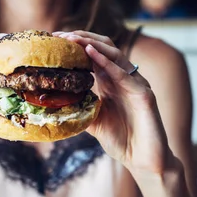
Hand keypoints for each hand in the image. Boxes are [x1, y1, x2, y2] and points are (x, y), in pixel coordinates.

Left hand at [54, 31, 174, 177]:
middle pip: (104, 48)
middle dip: (82, 38)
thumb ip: (79, 108)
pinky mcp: (144, 94)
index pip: (94, 54)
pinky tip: (91, 53)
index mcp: (112, 82)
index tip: (55, 40)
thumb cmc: (122, 141)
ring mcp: (136, 84)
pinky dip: (107, 62)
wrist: (144, 161)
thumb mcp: (93, 121)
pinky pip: (124, 74)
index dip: (76, 44)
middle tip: (60, 36)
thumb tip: (53, 102)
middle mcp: (125, 78)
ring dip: (92, 44)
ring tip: (72, 38)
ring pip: (115, 55)